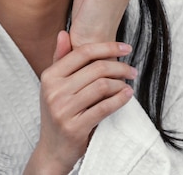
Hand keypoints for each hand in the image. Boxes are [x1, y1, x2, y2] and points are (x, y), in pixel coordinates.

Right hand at [25, 31, 136, 173]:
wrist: (52, 150)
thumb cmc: (58, 113)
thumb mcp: (54, 86)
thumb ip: (60, 59)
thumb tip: (64, 33)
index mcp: (50, 76)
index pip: (83, 52)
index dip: (108, 47)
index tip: (126, 48)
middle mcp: (54, 91)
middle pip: (96, 68)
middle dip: (120, 67)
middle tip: (132, 70)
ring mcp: (63, 110)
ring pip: (103, 86)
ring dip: (121, 83)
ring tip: (128, 84)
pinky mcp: (75, 127)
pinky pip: (105, 107)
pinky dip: (120, 99)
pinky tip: (127, 95)